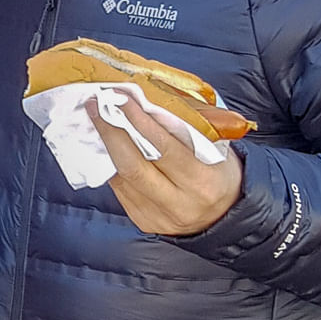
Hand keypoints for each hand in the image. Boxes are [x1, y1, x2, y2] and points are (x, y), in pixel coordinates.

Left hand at [88, 95, 244, 236]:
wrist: (223, 215)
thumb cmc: (219, 172)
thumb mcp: (217, 148)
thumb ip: (186, 128)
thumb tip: (148, 100)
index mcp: (204, 181)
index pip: (164, 149)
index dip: (140, 122)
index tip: (122, 99)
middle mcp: (180, 203)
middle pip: (134, 165)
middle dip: (111, 132)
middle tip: (98, 104)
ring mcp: (158, 215)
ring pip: (122, 177)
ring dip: (105, 145)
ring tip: (97, 118)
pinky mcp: (143, 220)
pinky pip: (119, 188)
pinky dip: (110, 164)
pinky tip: (105, 144)